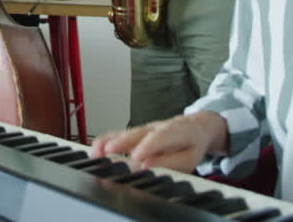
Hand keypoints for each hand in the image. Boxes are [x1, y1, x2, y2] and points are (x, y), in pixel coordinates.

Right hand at [89, 113, 221, 171]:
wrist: (195, 126)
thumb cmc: (191, 144)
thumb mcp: (189, 157)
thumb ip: (170, 163)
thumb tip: (147, 166)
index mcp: (175, 132)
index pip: (160, 137)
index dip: (147, 146)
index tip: (135, 157)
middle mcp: (156, 127)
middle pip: (137, 133)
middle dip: (121, 142)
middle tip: (108, 151)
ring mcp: (145, 128)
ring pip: (126, 133)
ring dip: (110, 140)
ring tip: (96, 150)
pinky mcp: (137, 132)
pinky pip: (121, 134)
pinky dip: (108, 140)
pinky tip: (97, 147)